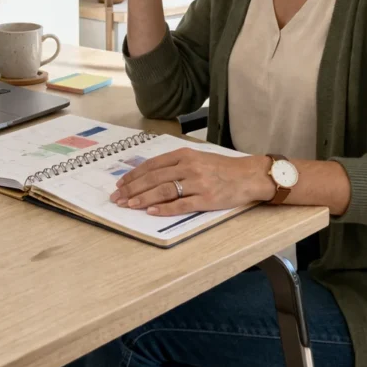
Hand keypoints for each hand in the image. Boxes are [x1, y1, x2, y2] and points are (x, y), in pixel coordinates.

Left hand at [109, 148, 274, 215]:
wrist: (249, 176)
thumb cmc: (222, 168)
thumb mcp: (198, 159)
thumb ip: (176, 165)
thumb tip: (149, 175)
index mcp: (185, 155)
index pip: (152, 165)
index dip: (134, 175)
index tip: (120, 184)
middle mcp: (189, 167)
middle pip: (154, 178)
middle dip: (132, 188)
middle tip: (117, 198)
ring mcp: (198, 183)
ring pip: (164, 190)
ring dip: (143, 198)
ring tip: (128, 205)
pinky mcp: (207, 199)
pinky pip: (181, 205)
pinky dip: (164, 208)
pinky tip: (151, 211)